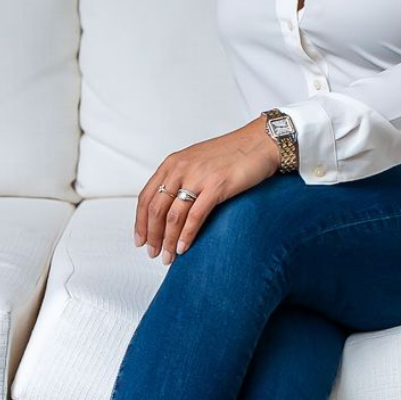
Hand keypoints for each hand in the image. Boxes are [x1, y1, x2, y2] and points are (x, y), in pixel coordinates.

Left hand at [134, 115, 282, 263]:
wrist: (260, 142)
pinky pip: (195, 216)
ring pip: (173, 216)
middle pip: (156, 209)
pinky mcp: (216, 186)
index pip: (146, 197)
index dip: (140, 222)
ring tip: (168, 257)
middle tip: (153, 253)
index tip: (140, 240)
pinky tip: (183, 248)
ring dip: (167, 240)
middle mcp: (181, 169)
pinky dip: (186, 235)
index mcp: (173, 163)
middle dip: (152, 236)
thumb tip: (169, 207)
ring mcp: (198, 177)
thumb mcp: (197, 161)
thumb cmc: (232, 154)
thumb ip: (180, 179)